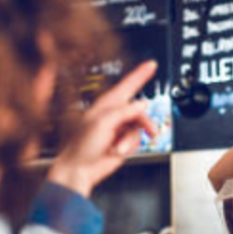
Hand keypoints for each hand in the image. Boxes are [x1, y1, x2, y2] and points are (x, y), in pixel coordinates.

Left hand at [47, 60, 157, 196]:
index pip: (127, 84)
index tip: (151, 65)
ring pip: (140, 126)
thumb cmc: (82, 146)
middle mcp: (115, 115)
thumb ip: (124, 112)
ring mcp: (120, 128)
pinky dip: (130, 146)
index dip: (140, 74)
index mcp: (106, 104)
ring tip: (121, 146)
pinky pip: (137, 139)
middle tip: (150, 130)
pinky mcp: (124, 142)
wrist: (81, 169)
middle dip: (144, 121)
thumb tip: (141, 105)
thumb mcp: (102, 123)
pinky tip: (118, 150)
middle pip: (140, 110)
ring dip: (132, 139)